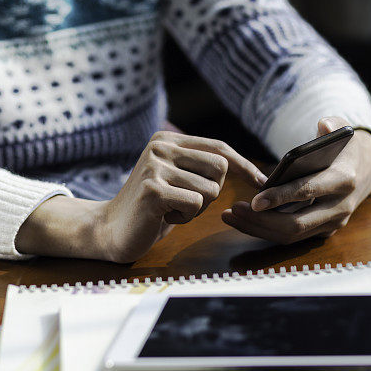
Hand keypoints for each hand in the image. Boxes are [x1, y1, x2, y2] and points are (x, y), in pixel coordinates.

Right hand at [15, 131, 265, 261]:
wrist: (109, 230)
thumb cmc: (153, 209)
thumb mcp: (177, 178)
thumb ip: (202, 166)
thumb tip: (251, 169)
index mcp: (168, 140)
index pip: (219, 147)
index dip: (244, 165)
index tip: (262, 182)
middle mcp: (161, 147)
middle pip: (221, 168)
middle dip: (213, 191)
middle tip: (187, 202)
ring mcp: (155, 166)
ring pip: (210, 189)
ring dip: (197, 208)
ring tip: (172, 209)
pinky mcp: (153, 190)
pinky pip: (196, 204)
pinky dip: (186, 217)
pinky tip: (164, 217)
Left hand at [221, 117, 370, 243]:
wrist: (366, 168)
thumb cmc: (345, 147)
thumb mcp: (342, 129)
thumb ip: (333, 124)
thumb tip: (323, 126)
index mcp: (343, 180)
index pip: (309, 192)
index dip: (280, 197)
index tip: (254, 200)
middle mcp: (340, 206)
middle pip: (296, 224)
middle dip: (262, 221)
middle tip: (233, 210)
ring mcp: (333, 222)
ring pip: (292, 235)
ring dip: (259, 229)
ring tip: (231, 216)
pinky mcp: (324, 231)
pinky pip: (293, 237)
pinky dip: (267, 231)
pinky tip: (245, 220)